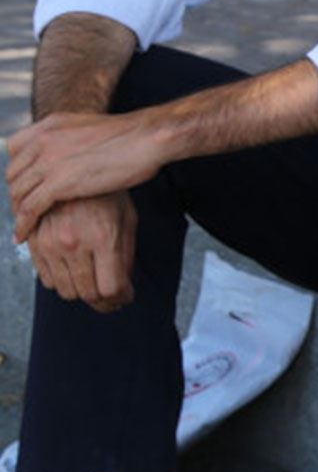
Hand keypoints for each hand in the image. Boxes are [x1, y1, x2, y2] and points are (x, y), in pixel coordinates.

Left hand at [8, 111, 166, 242]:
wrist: (147, 137)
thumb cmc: (132, 136)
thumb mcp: (90, 127)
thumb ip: (73, 138)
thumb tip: (72, 152)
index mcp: (50, 125)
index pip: (15, 150)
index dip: (19, 171)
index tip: (26, 185)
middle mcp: (43, 141)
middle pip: (13, 174)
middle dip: (17, 194)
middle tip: (24, 210)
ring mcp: (48, 161)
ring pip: (18, 193)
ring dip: (18, 212)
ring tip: (24, 226)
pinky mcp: (58, 183)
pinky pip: (29, 208)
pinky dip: (23, 224)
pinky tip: (24, 235)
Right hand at [26, 194, 136, 312]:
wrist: (73, 169)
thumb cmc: (108, 195)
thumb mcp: (128, 220)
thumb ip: (126, 255)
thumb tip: (123, 289)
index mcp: (103, 238)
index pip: (109, 288)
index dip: (120, 299)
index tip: (125, 298)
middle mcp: (75, 243)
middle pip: (87, 294)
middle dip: (103, 302)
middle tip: (112, 299)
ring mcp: (51, 243)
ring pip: (65, 290)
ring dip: (82, 293)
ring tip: (95, 286)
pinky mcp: (36, 242)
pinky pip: (46, 279)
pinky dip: (62, 282)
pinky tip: (75, 273)